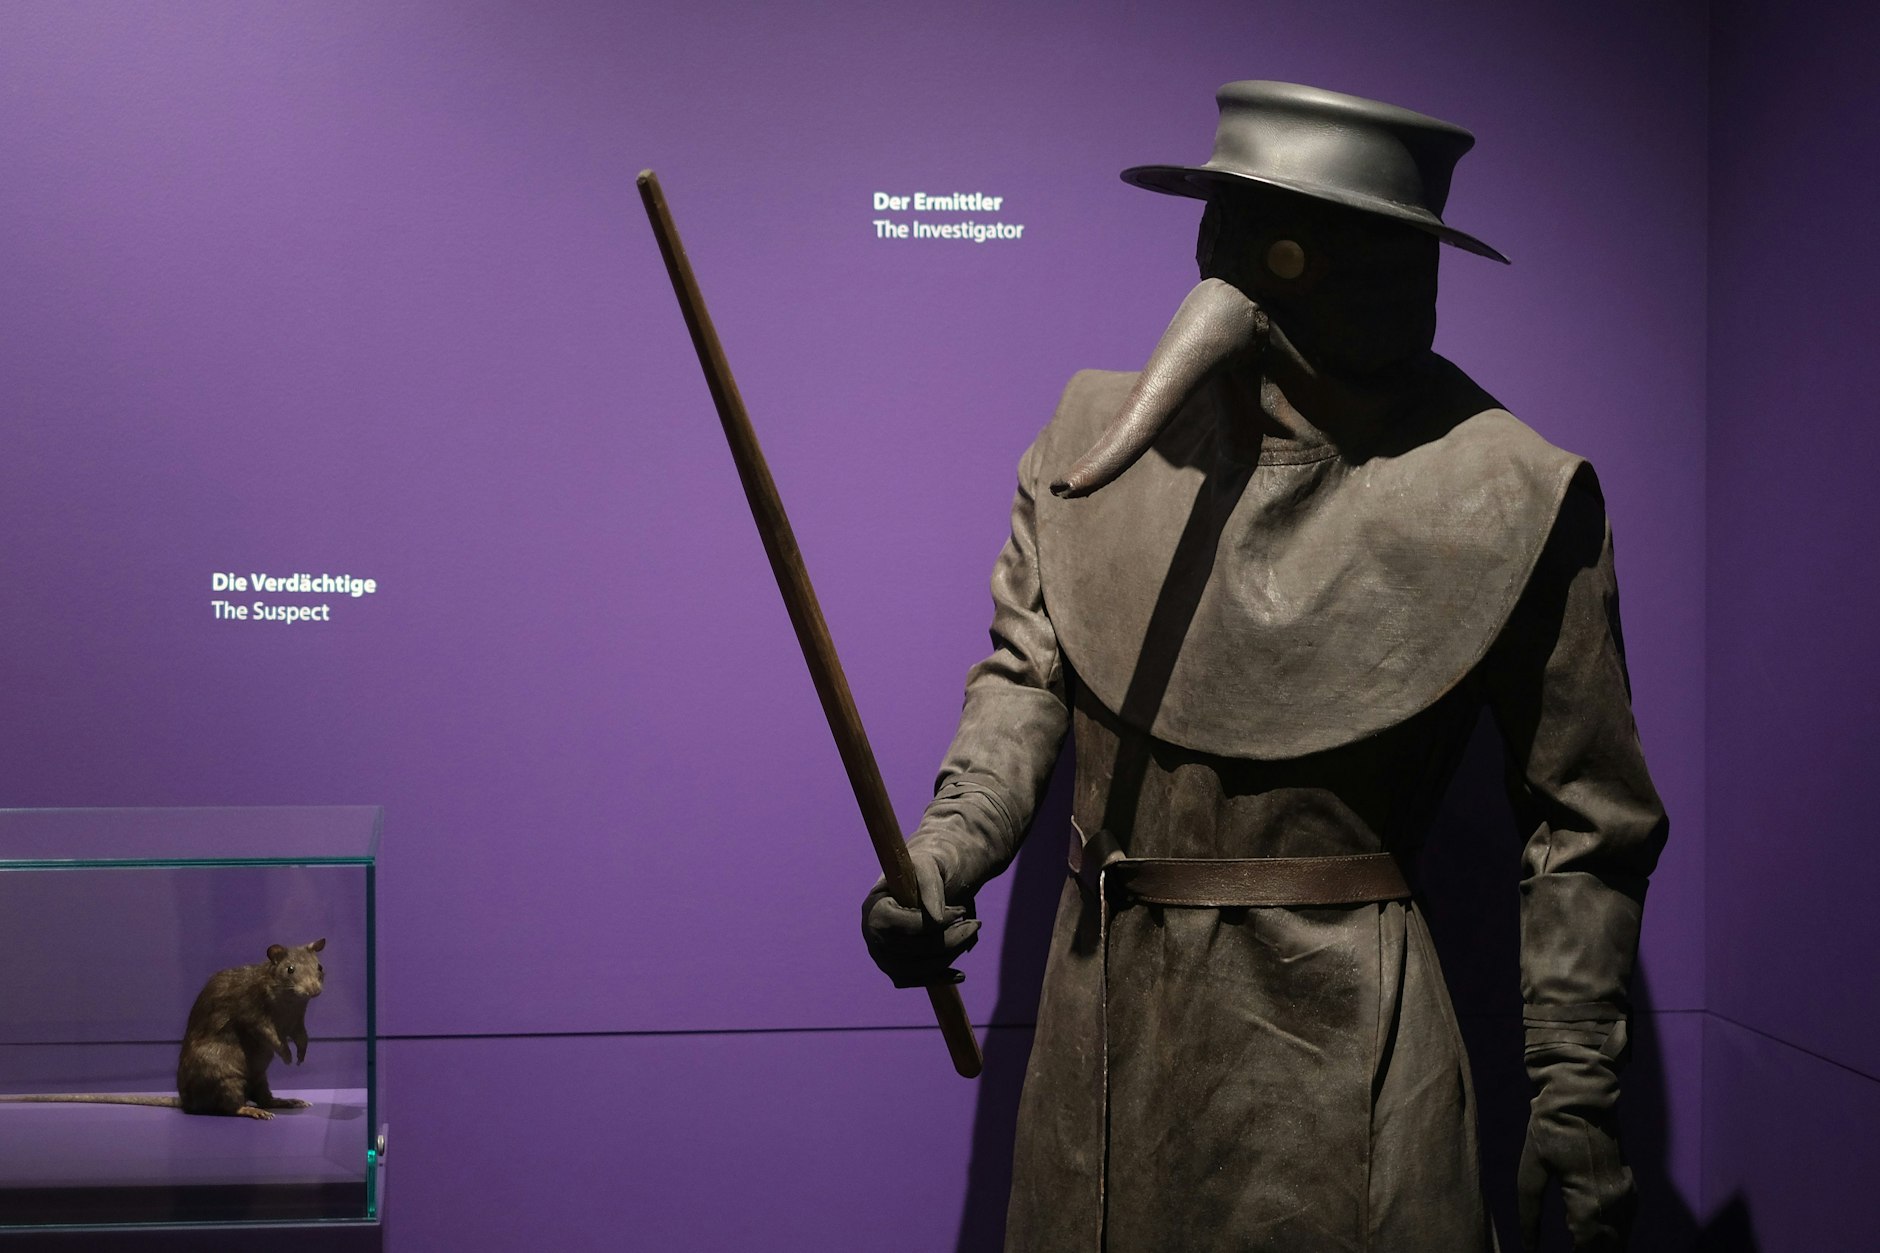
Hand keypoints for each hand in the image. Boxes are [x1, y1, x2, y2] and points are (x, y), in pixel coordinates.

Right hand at [861, 840, 980, 988]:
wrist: (920, 881)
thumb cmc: (923, 869)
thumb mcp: (927, 865)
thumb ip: (930, 886)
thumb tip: (936, 919)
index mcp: (874, 909)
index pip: (909, 926)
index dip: (939, 923)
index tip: (962, 911)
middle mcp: (872, 937)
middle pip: (915, 950)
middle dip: (951, 940)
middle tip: (975, 924)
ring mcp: (881, 957)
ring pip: (919, 969)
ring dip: (950, 956)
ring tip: (969, 937)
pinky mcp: (892, 970)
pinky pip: (916, 980)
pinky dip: (939, 978)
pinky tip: (959, 974)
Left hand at [1517, 1022, 1633, 1250]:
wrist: (1581, 1095)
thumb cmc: (1550, 1128)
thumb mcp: (1531, 1169)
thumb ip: (1530, 1211)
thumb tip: (1529, 1246)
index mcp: (1587, 1198)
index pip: (1586, 1247)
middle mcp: (1613, 1201)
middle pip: (1608, 1248)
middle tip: (1572, 1252)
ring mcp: (1626, 1193)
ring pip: (1620, 1238)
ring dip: (1605, 1249)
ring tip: (1583, 1250)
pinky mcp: (1630, 1185)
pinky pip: (1626, 1223)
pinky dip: (1614, 1236)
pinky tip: (1600, 1241)